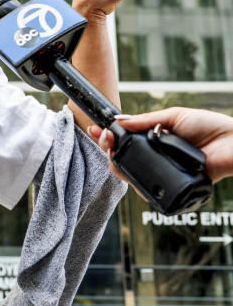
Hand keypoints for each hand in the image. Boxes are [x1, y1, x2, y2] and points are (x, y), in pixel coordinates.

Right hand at [88, 108, 232, 183]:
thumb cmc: (209, 126)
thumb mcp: (173, 116)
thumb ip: (145, 120)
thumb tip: (118, 121)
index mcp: (153, 137)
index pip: (124, 139)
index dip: (107, 136)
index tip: (96, 131)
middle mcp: (155, 155)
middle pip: (122, 157)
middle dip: (108, 149)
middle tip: (106, 141)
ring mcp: (162, 171)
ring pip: (131, 174)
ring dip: (118, 166)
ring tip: (114, 156)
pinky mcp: (172, 186)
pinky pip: (149, 189)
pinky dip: (138, 186)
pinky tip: (132, 178)